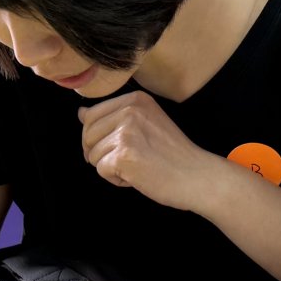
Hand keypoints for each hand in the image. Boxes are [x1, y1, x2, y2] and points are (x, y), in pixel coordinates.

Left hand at [77, 92, 226, 211]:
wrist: (199, 177)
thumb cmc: (175, 156)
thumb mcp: (147, 124)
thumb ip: (114, 117)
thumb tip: (81, 113)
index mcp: (135, 100)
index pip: (91, 115)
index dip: (100, 138)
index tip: (124, 148)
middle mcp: (130, 111)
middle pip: (88, 135)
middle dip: (103, 154)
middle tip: (133, 160)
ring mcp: (127, 132)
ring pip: (92, 155)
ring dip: (112, 168)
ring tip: (139, 168)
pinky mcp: (124, 155)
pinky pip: (101, 170)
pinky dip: (117, 180)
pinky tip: (138, 177)